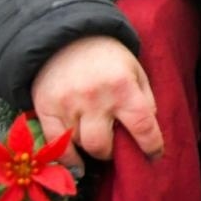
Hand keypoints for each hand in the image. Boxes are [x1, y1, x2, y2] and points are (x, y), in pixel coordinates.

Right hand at [29, 35, 163, 171]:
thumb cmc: (109, 58)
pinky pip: (55, 144)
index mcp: (123, 87)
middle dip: (111, 152)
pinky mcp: (46, 108)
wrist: (67, 38)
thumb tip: (146, 133)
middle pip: (102, 145)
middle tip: (115, 147)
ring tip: (96, 140)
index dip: (151, 146)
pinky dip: (67, 158)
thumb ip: (144, 100)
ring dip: (90, 148)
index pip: (142, 126)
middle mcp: (95, 98)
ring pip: (79, 145)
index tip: (154, 156)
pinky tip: (76, 162)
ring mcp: (68, 104)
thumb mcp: (136, 71)